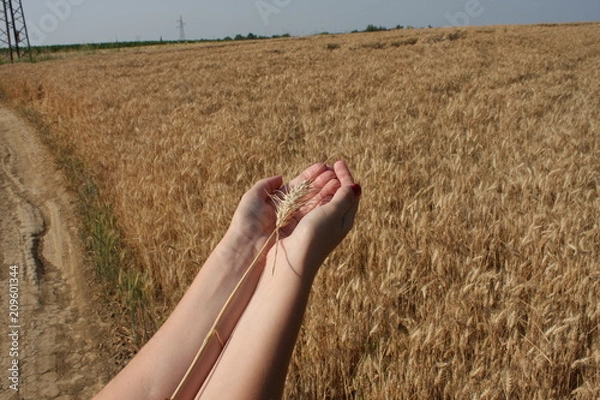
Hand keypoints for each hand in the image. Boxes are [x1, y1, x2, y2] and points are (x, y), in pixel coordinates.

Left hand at [224, 163, 343, 258]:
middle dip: (322, 182)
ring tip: (338, 178)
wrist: (246, 249)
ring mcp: (295, 222)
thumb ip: (266, 185)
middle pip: (308, 194)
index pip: (297, 186)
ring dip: (326, 191)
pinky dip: (324, 204)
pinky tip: (334, 193)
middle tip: (335, 171)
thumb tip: (281, 177)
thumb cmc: (246, 222)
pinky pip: (313, 215)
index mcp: (277, 203)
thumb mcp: (252, 198)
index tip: (323, 166)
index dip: (310, 176)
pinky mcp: (300, 232)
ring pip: (313, 203)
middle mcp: (288, 212)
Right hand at [274, 160, 360, 275]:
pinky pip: (311, 205)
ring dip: (323, 184)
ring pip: (324, 199)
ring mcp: (319, 225)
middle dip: (335, 178)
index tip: (337, 162)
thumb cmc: (315, 235)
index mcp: (345, 219)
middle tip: (329, 165)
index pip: (350, 193)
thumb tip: (356, 186)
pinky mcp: (304, 227)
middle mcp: (334, 222)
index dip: (345, 176)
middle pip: (338, 195)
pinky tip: (305, 189)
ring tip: (319, 172)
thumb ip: (344, 197)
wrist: (293, 261)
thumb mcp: (333, 213)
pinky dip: (311, 194)